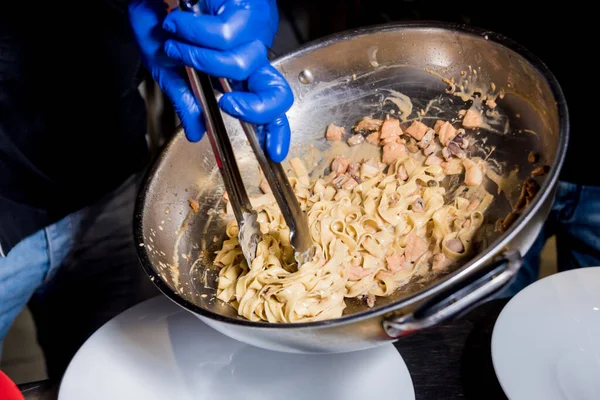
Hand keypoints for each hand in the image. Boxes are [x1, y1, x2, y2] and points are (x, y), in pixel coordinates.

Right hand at [128, 0, 293, 161]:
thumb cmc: (159, 16)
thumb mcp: (166, 67)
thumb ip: (185, 100)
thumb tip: (196, 134)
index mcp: (235, 70)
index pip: (267, 104)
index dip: (274, 128)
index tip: (273, 151)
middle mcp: (249, 53)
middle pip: (276, 91)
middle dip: (254, 107)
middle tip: (227, 104)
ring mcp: (251, 31)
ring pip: (240, 63)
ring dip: (197, 57)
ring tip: (175, 39)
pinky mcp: (245, 8)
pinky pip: (225, 37)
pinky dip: (194, 33)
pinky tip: (179, 21)